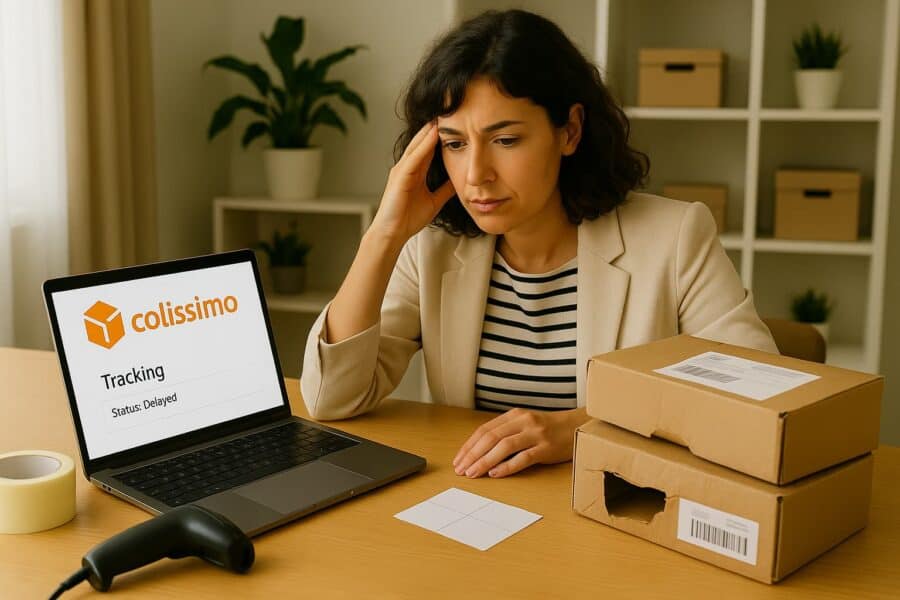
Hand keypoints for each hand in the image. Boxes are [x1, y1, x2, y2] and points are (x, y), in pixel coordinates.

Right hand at [370, 121, 456, 243]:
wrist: (393, 233)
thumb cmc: (408, 219)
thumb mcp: (434, 200)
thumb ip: (445, 189)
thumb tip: (460, 180)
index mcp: (415, 172)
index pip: (429, 148)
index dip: (441, 135)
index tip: (456, 122)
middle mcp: (407, 167)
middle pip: (423, 142)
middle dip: (435, 127)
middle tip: (450, 109)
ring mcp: (401, 170)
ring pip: (418, 145)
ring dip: (430, 130)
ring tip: (443, 114)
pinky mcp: (399, 176)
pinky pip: (414, 157)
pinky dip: (424, 145)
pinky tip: (434, 134)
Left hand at [452, 407, 588, 477]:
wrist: (577, 427)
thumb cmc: (548, 429)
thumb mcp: (525, 425)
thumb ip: (506, 433)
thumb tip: (480, 452)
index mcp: (514, 415)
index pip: (485, 430)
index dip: (469, 446)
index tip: (458, 460)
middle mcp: (523, 421)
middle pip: (491, 437)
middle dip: (472, 455)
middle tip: (461, 469)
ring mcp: (535, 434)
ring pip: (504, 447)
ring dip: (485, 461)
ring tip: (473, 473)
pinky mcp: (546, 448)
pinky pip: (523, 457)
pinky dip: (507, 466)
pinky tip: (495, 474)